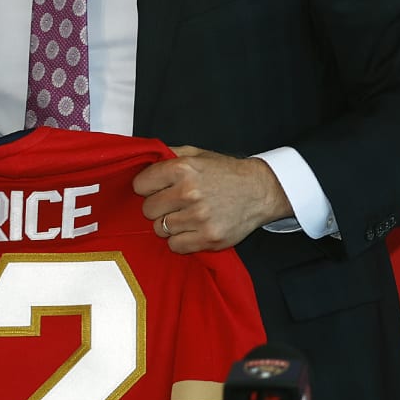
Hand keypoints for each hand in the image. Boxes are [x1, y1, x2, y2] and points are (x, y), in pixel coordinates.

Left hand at [132, 146, 293, 253]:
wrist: (259, 191)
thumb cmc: (226, 173)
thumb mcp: (196, 154)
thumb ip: (167, 155)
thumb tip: (142, 159)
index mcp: (183, 168)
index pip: (140, 185)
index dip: (148, 187)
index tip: (158, 189)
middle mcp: (189, 192)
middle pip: (148, 209)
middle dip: (158, 207)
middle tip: (174, 204)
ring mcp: (199, 217)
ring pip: (159, 229)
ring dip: (169, 224)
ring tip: (186, 216)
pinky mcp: (209, 238)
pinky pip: (175, 246)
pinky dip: (180, 240)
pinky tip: (192, 229)